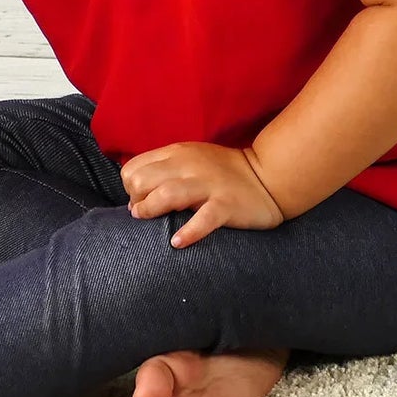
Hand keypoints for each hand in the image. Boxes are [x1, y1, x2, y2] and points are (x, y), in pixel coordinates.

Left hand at [119, 142, 284, 249]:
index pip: (134, 166)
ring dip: (150, 210)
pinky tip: (177, 242)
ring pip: (166, 195)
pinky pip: (203, 219)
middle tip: (142, 212)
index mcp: (177, 154)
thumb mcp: (190, 159)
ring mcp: (208, 185)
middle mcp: (188, 166)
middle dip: (135, 199)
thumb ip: (164, 170)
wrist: (268, 176)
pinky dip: (187, 232)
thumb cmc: (223, 171)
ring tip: (148, 220)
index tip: (138, 199)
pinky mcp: (226, 205)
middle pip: (143, 180)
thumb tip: (135, 195)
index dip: (129, 186)